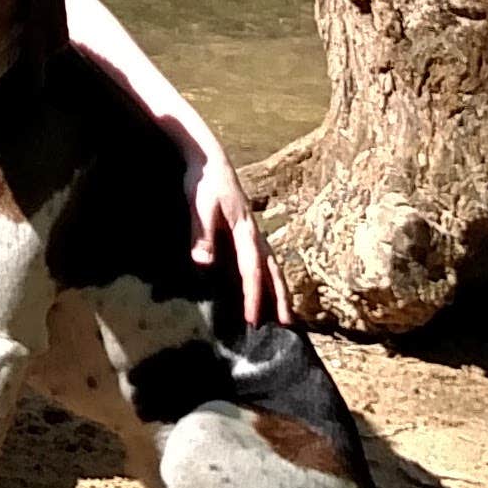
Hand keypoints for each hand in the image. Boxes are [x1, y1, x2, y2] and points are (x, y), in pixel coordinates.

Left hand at [190, 135, 273, 321]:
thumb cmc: (203, 182)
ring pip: (274, 267)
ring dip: (282, 292)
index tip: (253, 319)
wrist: (210, 161)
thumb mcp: (200, 205)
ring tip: (287, 317)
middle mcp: (255, 235)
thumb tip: (204, 263)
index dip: (253, 296)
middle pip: (274, 271)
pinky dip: (272, 279)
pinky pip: (266, 261)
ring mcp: (255, 234)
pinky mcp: (249, 234)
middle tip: (287, 326)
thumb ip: (202, 233)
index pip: (251, 270)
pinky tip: (270, 292)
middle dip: (281, 299)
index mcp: (245, 231)